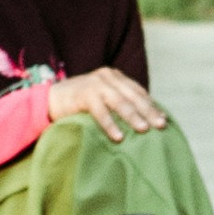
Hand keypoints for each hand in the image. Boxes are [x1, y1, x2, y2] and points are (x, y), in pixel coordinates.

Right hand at [44, 66, 168, 140]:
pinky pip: (100, 111)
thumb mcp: (103, 99)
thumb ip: (120, 103)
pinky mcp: (83, 94)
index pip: (138, 92)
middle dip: (148, 111)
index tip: (164, 120)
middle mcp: (107, 76)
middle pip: (133, 95)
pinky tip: (119, 137)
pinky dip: (110, 125)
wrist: (49, 100)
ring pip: (119, 102)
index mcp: (115, 76)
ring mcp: (95, 84)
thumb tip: (147, 120)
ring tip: (144, 130)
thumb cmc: (80, 104)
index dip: (152, 106)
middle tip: (160, 126)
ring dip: (133, 117)